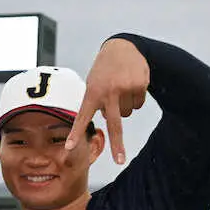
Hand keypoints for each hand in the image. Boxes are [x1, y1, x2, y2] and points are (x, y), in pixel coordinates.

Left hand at [64, 38, 149, 163]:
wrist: (122, 47)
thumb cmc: (103, 73)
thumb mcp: (93, 85)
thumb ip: (96, 104)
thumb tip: (110, 120)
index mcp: (92, 94)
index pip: (82, 117)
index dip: (75, 133)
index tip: (69, 148)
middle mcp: (108, 93)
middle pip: (114, 125)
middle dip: (117, 145)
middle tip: (119, 162)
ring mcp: (126, 89)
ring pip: (128, 114)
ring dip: (125, 105)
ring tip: (120, 88)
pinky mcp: (140, 85)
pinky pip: (139, 104)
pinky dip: (136, 98)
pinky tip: (131, 84)